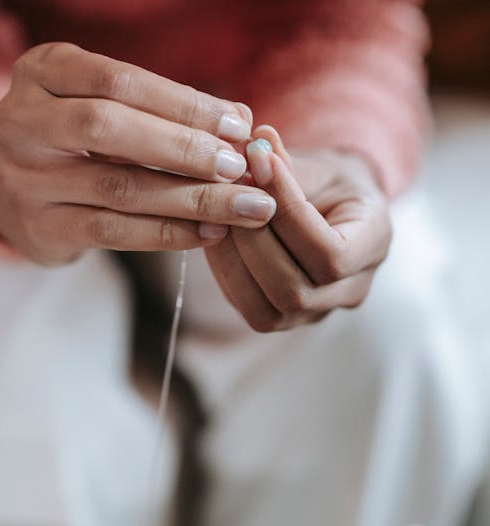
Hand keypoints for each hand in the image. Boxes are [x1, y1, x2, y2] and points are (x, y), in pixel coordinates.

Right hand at [0, 43, 275, 263]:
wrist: (26, 198)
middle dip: (185, 149)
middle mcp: (25, 121)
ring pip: (118, 187)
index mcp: (45, 73)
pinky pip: (114, 231)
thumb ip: (165, 111)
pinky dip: (169, 233)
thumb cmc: (82, 143)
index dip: (182, 104)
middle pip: (110, 129)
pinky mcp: (44, 227)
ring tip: (242, 207)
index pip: (119, 82)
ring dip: (191, 198)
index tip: (236, 126)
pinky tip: (209, 233)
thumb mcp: (111, 108)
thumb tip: (240, 122)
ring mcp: (29, 178)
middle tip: (239, 168)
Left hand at [205, 126, 391, 331]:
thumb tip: (255, 143)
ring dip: (233, 261)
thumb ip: (286, 162)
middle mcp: (351, 291)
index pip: (331, 254)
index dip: (289, 213)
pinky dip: (226, 273)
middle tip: (226, 193)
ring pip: (268, 311)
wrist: (329, 209)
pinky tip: (215, 236)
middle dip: (253, 242)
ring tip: (216, 215)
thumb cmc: (326, 183)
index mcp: (374, 245)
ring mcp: (317, 313)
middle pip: (295, 291)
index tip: (259, 164)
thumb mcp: (316, 164)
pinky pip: (249, 308)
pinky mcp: (284, 319)